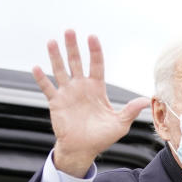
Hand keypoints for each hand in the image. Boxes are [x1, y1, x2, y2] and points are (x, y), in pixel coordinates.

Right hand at [32, 30, 150, 176]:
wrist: (83, 150)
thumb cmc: (101, 137)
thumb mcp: (120, 124)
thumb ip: (130, 110)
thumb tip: (145, 100)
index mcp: (96, 89)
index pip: (96, 65)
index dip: (94, 51)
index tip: (92, 37)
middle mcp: (81, 87)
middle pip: (76, 62)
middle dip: (73, 47)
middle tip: (70, 31)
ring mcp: (67, 93)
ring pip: (60, 70)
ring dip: (56, 56)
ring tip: (52, 42)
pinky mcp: (56, 102)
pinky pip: (47, 88)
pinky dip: (42, 78)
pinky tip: (36, 67)